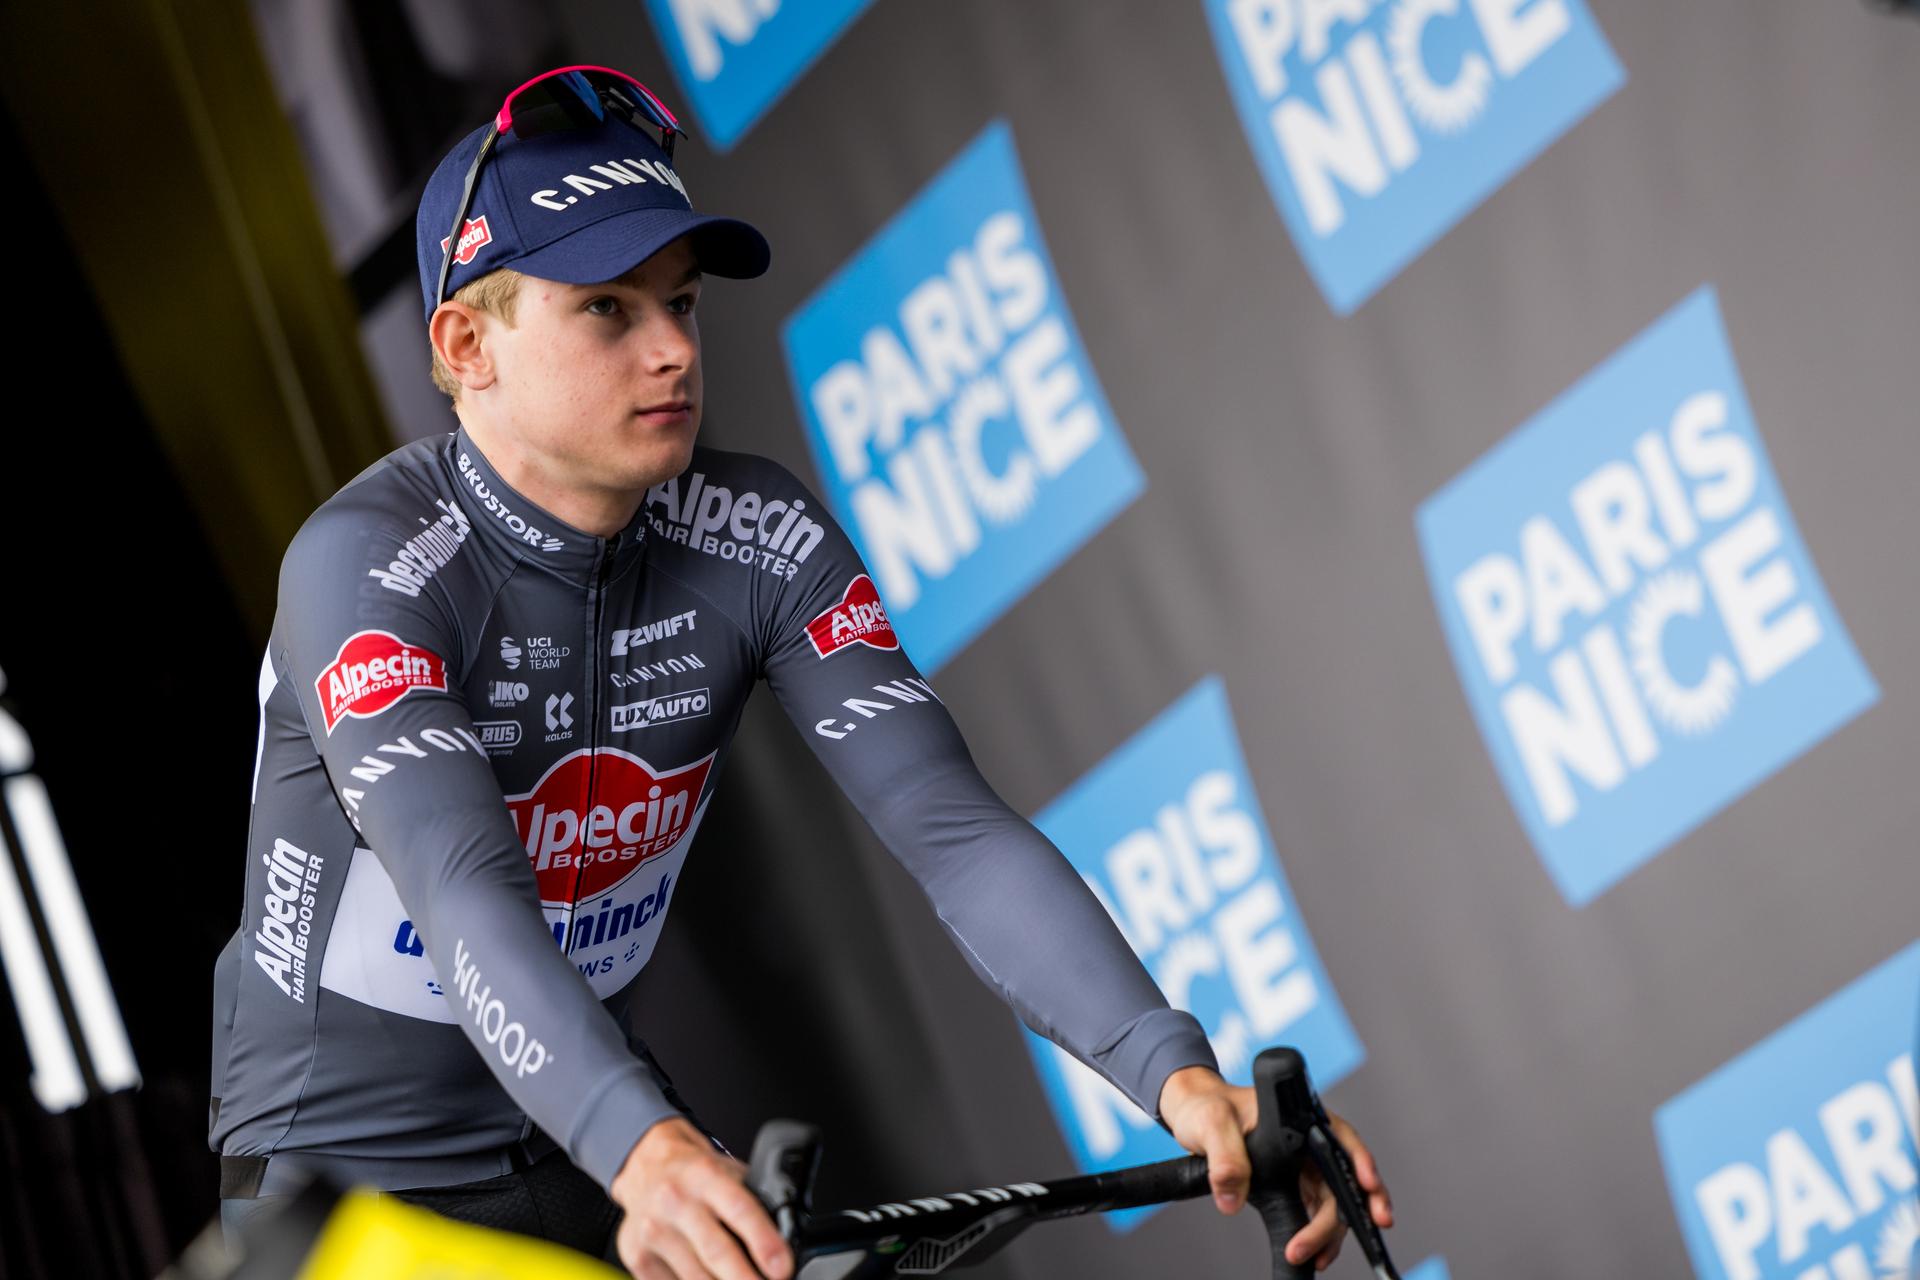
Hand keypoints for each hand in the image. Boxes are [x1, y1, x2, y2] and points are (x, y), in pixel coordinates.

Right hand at [611, 1118, 794, 1279]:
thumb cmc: (694, 1172)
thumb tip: (785, 1238)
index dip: (763, 1241)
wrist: (646, 1166)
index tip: (782, 1267)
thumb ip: (752, 1199)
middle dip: (745, 1278)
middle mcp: (675, 1201)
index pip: (739, 1209)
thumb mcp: (726, 1171)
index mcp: (705, 1175)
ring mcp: (653, 1230)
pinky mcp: (637, 1255)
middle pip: (716, 1251)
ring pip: (695, 1277)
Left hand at [1158, 1066, 1392, 1271]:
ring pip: (1334, 1202)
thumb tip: (1232, 1200)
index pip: (1341, 1139)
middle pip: (1343, 1178)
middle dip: (1357, 1209)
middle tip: (1367, 1234)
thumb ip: (1225, 1157)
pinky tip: (1315, 1256)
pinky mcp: (1293, 1187)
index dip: (1360, 1162)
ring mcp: (1304, 1167)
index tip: (1368, 1185)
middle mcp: (1309, 1143)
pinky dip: (1319, 1236)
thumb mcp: (1212, 1124)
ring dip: (1334, 1232)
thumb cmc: (1207, 1108)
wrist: (1195, 1117)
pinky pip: (1315, 1213)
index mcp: (1300, 1117)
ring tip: (1320, 1258)